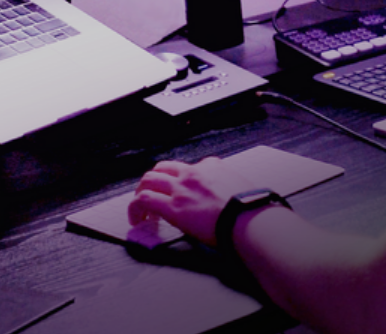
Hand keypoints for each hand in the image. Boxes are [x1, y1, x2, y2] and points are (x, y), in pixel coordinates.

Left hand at [128, 156, 255, 246]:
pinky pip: (143, 200)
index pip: (190, 167)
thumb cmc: (250, 209)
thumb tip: (234, 199)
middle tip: (152, 196)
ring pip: (148, 180)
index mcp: (213, 167)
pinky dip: (135, 208)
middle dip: (154, 181)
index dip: (180, 180)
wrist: (248, 219)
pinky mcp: (172, 207)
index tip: (180, 192)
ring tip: (141, 208)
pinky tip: (137, 219)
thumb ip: (232, 188)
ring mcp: (181, 189)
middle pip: (162, 168)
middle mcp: (193, 174)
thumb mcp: (243, 188)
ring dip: (141, 193)